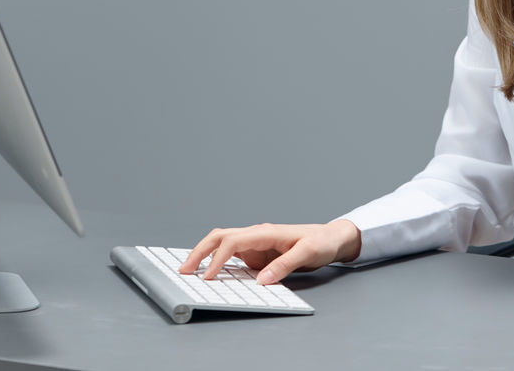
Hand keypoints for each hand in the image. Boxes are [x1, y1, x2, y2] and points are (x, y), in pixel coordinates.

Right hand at [178, 220, 361, 284]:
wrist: (330, 239)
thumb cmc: (321, 242)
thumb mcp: (308, 253)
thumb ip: (284, 266)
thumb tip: (262, 280)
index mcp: (265, 232)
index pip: (233, 241)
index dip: (217, 259)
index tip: (208, 276)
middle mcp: (255, 235)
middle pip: (219, 237)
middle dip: (199, 252)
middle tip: (184, 270)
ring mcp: (254, 244)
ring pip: (222, 244)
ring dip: (204, 255)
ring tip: (189, 271)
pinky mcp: (255, 253)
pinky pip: (231, 256)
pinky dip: (216, 262)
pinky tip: (208, 274)